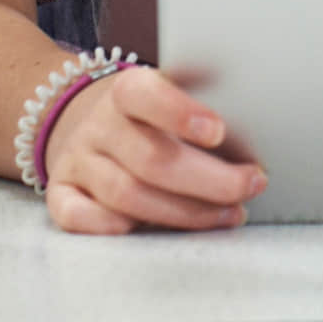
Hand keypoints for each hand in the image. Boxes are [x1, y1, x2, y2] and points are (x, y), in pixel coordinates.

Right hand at [40, 64, 265, 234]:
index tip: (219, 131)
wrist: (87, 121)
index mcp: (127, 91)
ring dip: (184, 212)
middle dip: (208, 180)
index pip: (145, 95)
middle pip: (150, 158)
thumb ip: (205, 105)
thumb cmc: (151, 114)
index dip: (180, 113)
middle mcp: (99, 126)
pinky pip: (76, 216)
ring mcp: (78, 161)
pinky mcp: (62, 193)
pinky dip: (111, 226)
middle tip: (250, 185)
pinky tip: (151, 230)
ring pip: (125, 194)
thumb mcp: (175, 93)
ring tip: (230, 213)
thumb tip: (261, 126)